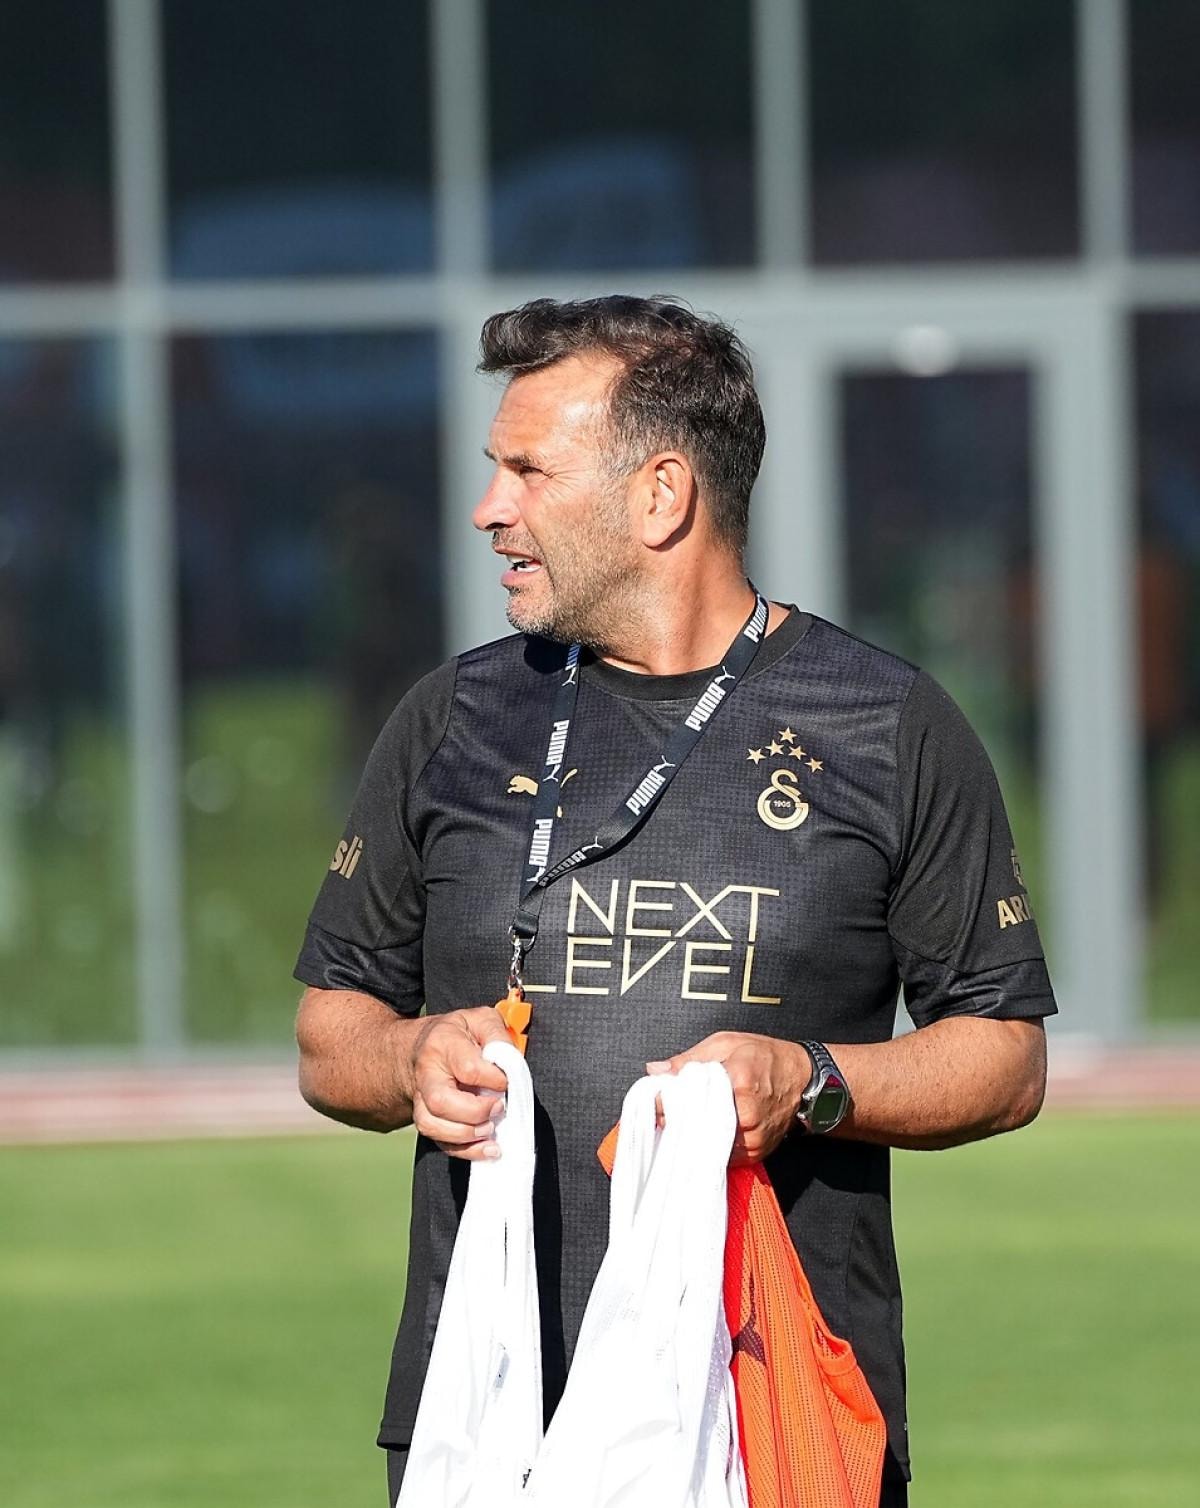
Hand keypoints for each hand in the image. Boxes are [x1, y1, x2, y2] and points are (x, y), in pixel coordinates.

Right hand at [409, 1007, 512, 1160]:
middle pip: (441, 1101)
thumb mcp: (481, 1019)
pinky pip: (439, 1142)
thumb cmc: (457, 1034)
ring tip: (490, 1129)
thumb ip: (499, 1035)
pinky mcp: (426, 1118)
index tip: (506, 1081)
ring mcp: (422, 1098)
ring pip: (433, 1125)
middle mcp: (427, 1073)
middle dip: (476, 1112)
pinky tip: (486, 1148)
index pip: (468, 1068)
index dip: (493, 1079)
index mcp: (443, 1043)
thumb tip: (511, 1062)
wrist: (421, 1047)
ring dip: (468, 1135)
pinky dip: (465, 1150)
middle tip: (498, 1107)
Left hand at [646, 1032, 811, 1165]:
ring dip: (689, 1134)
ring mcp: (751, 1137)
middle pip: (696, 1124)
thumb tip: (656, 1070)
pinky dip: (707, 1144)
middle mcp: (746, 1114)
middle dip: (675, 1119)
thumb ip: (689, 1058)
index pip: (691, 1097)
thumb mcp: (726, 1043)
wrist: (803, 1081)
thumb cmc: (767, 1058)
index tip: (652, 1102)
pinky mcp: (754, 1153)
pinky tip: (700, 1132)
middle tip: (661, 1114)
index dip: (667, 1101)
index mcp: (739, 1080)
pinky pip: (720, 1154)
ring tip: (680, 1122)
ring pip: (706, 1143)